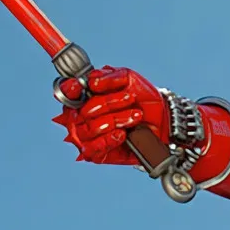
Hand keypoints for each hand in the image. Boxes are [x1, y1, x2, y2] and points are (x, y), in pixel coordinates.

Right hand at [52, 67, 168, 164]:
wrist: (162, 118)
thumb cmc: (141, 98)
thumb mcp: (128, 78)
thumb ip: (110, 76)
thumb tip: (92, 81)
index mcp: (85, 95)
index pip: (66, 93)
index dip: (69, 89)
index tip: (79, 86)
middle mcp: (82, 116)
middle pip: (83, 111)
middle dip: (109, 103)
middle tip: (129, 98)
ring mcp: (88, 136)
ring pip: (91, 128)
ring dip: (116, 120)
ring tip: (135, 116)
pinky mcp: (97, 153)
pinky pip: (94, 149)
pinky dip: (109, 140)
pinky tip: (122, 134)